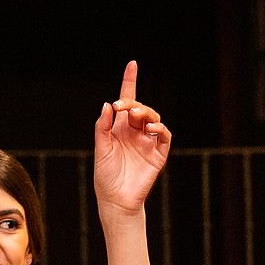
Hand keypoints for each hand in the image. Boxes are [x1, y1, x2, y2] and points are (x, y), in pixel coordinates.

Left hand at [92, 60, 170, 216]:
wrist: (116, 200)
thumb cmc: (105, 176)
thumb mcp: (100, 149)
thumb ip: (103, 127)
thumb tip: (107, 105)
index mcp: (120, 128)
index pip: (126, 101)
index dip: (129, 82)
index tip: (132, 64)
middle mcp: (135, 132)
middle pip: (140, 108)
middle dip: (133, 102)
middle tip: (124, 106)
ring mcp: (148, 142)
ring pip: (153, 118)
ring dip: (146, 113)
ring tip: (138, 116)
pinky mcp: (158, 154)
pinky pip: (164, 136)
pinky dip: (159, 128)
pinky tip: (150, 128)